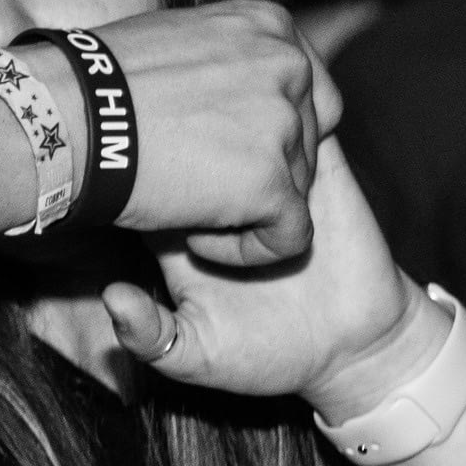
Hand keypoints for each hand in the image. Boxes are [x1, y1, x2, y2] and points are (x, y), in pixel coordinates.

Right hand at [75, 0, 333, 265]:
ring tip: (183, 205)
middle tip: (201, 178)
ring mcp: (285, 125)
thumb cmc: (94, 84)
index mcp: (271, 27)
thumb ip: (222, 61)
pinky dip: (248, 251)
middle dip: (263, 167)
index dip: (266, 128)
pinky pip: (288, 237)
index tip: (218, 143)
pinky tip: (197, 239)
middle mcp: (290, 66)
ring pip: (297, 189)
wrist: (63, 120)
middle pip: (308, 139)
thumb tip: (229, 91)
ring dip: (246, 208)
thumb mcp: (175, 42)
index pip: (306, 90)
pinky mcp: (272, 184)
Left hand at [100, 135, 449, 413]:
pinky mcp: (325, 167)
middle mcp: (219, 184)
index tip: (124, 161)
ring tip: (236, 144)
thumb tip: (113, 297)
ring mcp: (271, 171)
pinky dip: (305, 111)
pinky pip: (313, 116)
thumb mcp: (196, 356)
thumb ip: (151, 336)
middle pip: (186, 128)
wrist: (352, 350)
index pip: (137, 171)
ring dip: (242, 114)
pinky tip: (293, 136)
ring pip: (247, 110)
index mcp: (177, 218)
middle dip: (179, 125)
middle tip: (179, 141)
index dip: (127, 159)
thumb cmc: (263, 355)